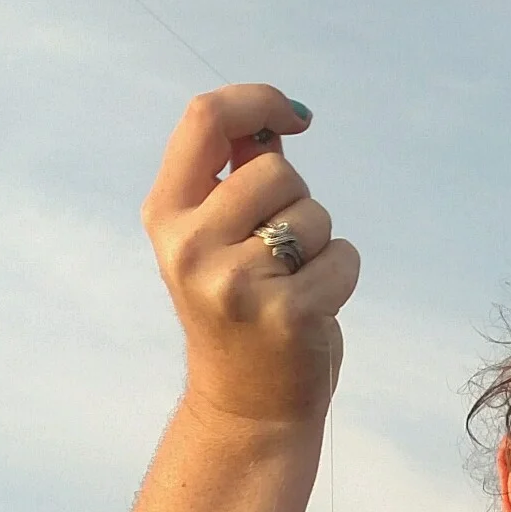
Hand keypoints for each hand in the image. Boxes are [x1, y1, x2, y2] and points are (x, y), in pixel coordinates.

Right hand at [142, 85, 359, 423]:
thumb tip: (273, 120)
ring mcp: (236, 282)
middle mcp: (190, 246)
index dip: (257, 101)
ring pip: (315, 215)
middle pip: (276, 171)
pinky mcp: (288, 313)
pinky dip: (341, 275)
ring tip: (290, 285)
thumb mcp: (216, 240)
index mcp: (166, 215)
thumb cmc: (239, 313)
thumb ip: (235, 176)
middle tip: (280, 253)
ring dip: (320, 244)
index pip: (205, 119)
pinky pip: (344, 257)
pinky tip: (313, 307)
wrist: (245, 409)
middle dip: (297, 202)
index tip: (295, 119)